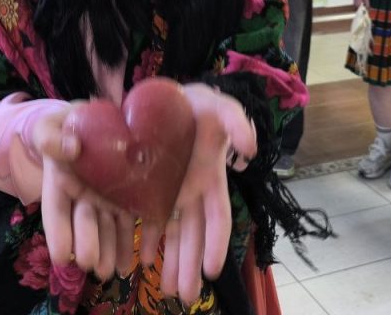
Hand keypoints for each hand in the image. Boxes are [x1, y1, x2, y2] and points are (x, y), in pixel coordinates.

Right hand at [30, 104, 136, 280]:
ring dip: (112, 249)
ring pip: (109, 227)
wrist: (98, 119)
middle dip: (89, 244)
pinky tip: (142, 257)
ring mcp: (107, 199)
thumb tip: (70, 148)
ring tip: (117, 269)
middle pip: (84, 223)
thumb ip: (51, 137)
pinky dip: (139, 237)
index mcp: (59, 183)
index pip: (56, 210)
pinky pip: (135, 217)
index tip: (60, 256)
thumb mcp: (50, 126)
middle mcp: (83, 197)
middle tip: (92, 264)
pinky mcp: (130, 197)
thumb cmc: (68, 124)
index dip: (58, 233)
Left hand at [140, 83, 256, 305]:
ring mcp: (169, 190)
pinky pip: (146, 218)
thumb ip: (237, 122)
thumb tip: (250, 149)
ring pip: (171, 233)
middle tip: (185, 297)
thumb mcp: (220, 106)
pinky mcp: (146, 187)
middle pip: (192, 235)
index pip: (217, 217)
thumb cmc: (198, 102)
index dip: (216, 243)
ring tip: (166, 291)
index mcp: (211, 178)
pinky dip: (145, 240)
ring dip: (170, 262)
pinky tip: (140, 261)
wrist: (166, 95)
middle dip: (190, 265)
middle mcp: (192, 190)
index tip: (212, 270)